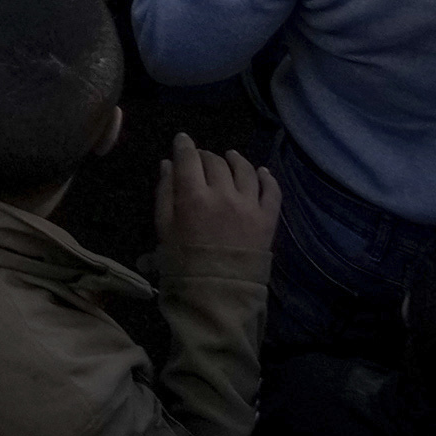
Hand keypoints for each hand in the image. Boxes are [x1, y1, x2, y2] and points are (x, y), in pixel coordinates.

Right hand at [154, 132, 280, 258]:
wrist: (218, 295)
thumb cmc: (183, 263)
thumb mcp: (163, 228)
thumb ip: (165, 193)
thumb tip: (169, 164)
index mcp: (193, 196)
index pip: (188, 158)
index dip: (184, 145)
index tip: (182, 140)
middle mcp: (224, 194)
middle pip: (216, 162)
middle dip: (206, 156)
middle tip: (201, 158)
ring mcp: (249, 205)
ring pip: (244, 170)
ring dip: (235, 160)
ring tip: (231, 157)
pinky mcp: (268, 219)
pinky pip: (271, 191)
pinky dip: (267, 177)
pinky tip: (261, 172)